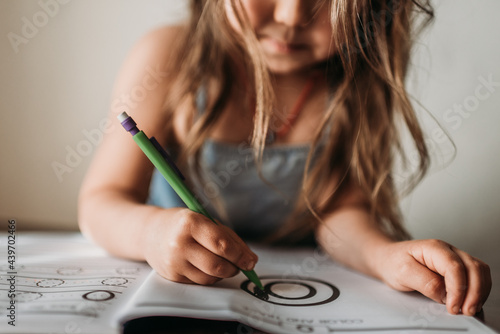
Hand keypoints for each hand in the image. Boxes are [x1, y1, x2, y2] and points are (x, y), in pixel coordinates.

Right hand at [143, 207, 257, 284]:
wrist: (149, 232)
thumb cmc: (184, 224)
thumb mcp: (205, 220)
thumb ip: (229, 238)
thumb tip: (251, 260)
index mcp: (190, 223)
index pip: (221, 244)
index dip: (240, 255)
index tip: (252, 261)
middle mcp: (179, 243)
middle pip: (217, 265)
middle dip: (235, 267)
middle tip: (242, 265)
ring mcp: (174, 262)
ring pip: (210, 277)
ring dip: (223, 273)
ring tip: (223, 263)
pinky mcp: (172, 276)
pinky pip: (199, 282)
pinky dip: (210, 277)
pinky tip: (207, 266)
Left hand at [374, 239, 490, 315]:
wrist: (388, 259)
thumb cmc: (393, 262)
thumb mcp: (402, 272)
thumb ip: (425, 282)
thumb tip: (445, 294)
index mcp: (434, 248)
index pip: (454, 267)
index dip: (458, 289)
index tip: (452, 306)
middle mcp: (448, 251)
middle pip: (474, 267)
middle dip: (474, 292)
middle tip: (465, 311)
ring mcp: (455, 258)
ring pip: (480, 271)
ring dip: (479, 291)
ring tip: (469, 308)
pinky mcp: (458, 268)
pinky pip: (477, 276)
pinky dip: (479, 290)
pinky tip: (471, 302)